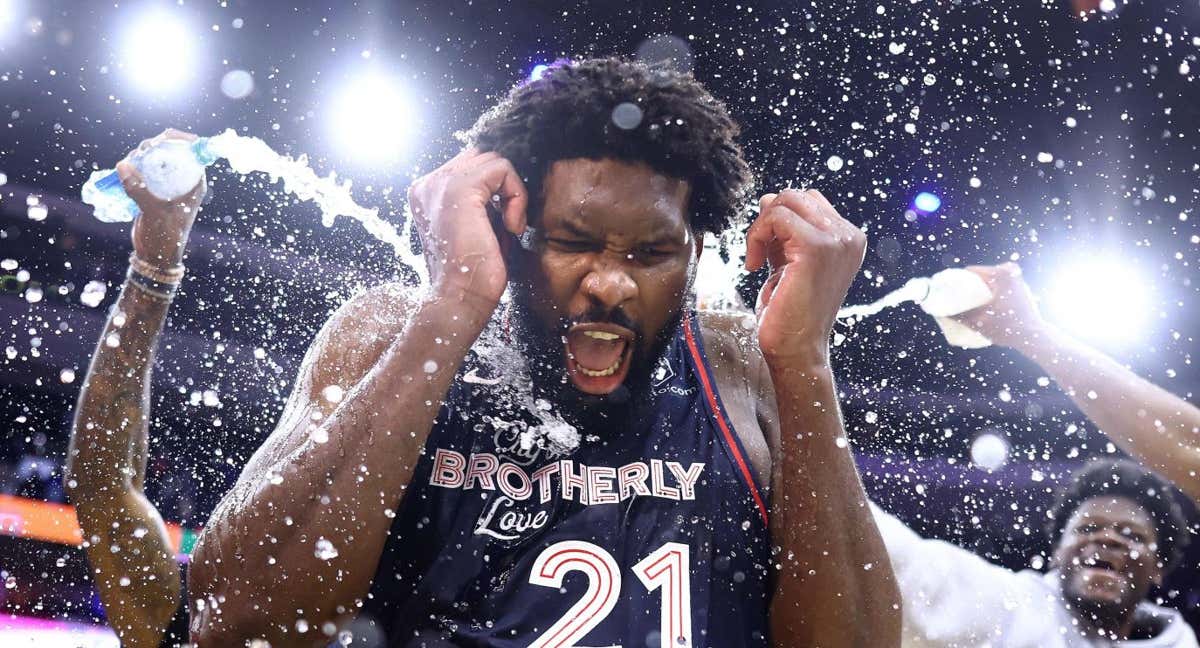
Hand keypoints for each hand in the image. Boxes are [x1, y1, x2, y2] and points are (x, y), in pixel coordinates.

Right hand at [118, 129, 206, 269]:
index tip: (162, 137)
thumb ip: (139, 189)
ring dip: (140, 157)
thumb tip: (123, 165)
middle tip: (140, 153)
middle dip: (154, 146)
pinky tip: (124, 170)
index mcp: (194, 183)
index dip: (180, 139)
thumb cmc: (165, 236)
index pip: (192, 152)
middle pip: (169, 151)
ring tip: (129, 164)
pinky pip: (143, 171)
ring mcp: (166, 184)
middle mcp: (182, 181)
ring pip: (154, 160)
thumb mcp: (154, 212)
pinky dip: (133, 167)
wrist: (155, 256)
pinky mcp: (152, 190)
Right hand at [406, 148, 527, 308]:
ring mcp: (440, 184)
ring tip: (511, 226)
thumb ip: (485, 201)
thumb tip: (510, 183)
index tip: (505, 219)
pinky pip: (502, 169)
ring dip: (513, 192)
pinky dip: (517, 195)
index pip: (472, 165)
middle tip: (510, 222)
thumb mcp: (478, 227)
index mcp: (427, 193)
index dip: (498, 187)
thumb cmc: (473, 273)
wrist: (460, 299)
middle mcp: (428, 184)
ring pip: (494, 160)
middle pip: (482, 156)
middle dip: (506, 185)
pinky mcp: (459, 189)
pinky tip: (512, 226)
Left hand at [746, 189, 865, 365]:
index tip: (767, 251)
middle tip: (758, 253)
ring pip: (785, 200)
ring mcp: (837, 240)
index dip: (779, 219)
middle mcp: (849, 237)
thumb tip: (769, 198)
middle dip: (768, 219)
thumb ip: (784, 233)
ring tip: (756, 259)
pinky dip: (756, 236)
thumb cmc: (791, 313)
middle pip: (796, 196)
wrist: (797, 350)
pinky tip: (753, 264)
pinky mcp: (816, 247)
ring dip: (760, 227)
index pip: (809, 201)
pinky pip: (776, 217)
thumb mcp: (788, 262)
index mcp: (848, 240)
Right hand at [953, 262, 1046, 347]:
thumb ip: (959, 316)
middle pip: (982, 274)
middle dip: (969, 283)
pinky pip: (1000, 282)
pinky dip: (991, 289)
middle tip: (958, 296)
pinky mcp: (1021, 286)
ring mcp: (1018, 278)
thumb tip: (942, 313)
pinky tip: (983, 298)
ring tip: (969, 298)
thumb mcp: (978, 322)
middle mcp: (1011, 272)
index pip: (972, 271)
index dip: (959, 279)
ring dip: (980, 286)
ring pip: (992, 278)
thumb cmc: (1006, 328)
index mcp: (1000, 275)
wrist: (1033, 336)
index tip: (949, 288)